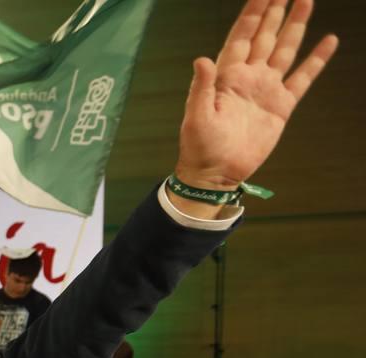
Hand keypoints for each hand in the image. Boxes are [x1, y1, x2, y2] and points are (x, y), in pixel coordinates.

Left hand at [175, 0, 336, 194]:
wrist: (216, 173)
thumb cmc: (199, 147)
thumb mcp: (196, 117)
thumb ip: (201, 87)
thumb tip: (201, 59)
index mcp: (226, 75)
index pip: (242, 36)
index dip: (253, 13)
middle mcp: (248, 76)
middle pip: (265, 35)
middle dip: (275, 11)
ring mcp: (266, 89)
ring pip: (285, 49)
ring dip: (295, 26)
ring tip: (306, 1)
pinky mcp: (282, 105)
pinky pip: (303, 78)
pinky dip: (316, 60)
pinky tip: (328, 42)